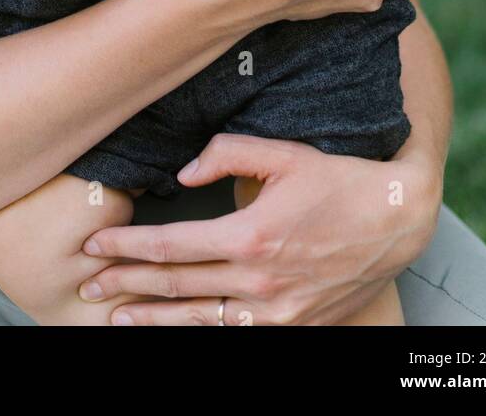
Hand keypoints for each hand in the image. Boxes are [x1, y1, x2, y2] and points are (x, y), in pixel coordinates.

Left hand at [78, 134, 441, 324]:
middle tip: (88, 285)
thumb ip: (227, 153)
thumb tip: (183, 170)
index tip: (93, 248)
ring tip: (117, 316)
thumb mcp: (282, 153)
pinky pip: (235, 333)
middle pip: (176, 287)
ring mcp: (277, 312)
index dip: (126, 249)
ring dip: (153, 319)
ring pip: (200, 320)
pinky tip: (175, 328)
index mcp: (249, 236)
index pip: (170, 246)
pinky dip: (200, 331)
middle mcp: (259, 282)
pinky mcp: (295, 327)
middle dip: (125, 286)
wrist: (397, 221)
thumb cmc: (337, 180)